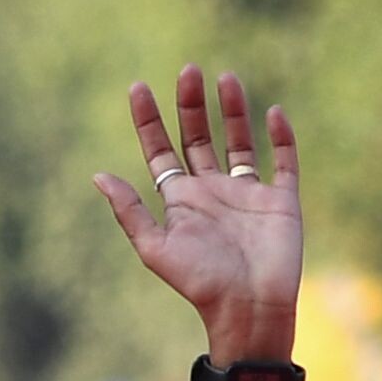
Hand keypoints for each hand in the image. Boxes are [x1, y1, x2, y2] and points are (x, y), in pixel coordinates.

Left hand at [93, 67, 302, 360]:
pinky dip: (281, 137)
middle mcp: (212, 193)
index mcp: (181, 201)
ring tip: (224, 77)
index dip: (149, 121)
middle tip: (188, 71)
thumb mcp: (156, 248)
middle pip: (198, 138)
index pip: (161, 152)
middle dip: (191, 105)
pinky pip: (284, 162)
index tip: (138, 88)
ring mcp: (248, 196)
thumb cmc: (200, 284)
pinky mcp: (281, 202)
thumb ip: (129, 211)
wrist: (249, 309)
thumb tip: (97, 175)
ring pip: (239, 142)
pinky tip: (272, 113)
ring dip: (232, 111)